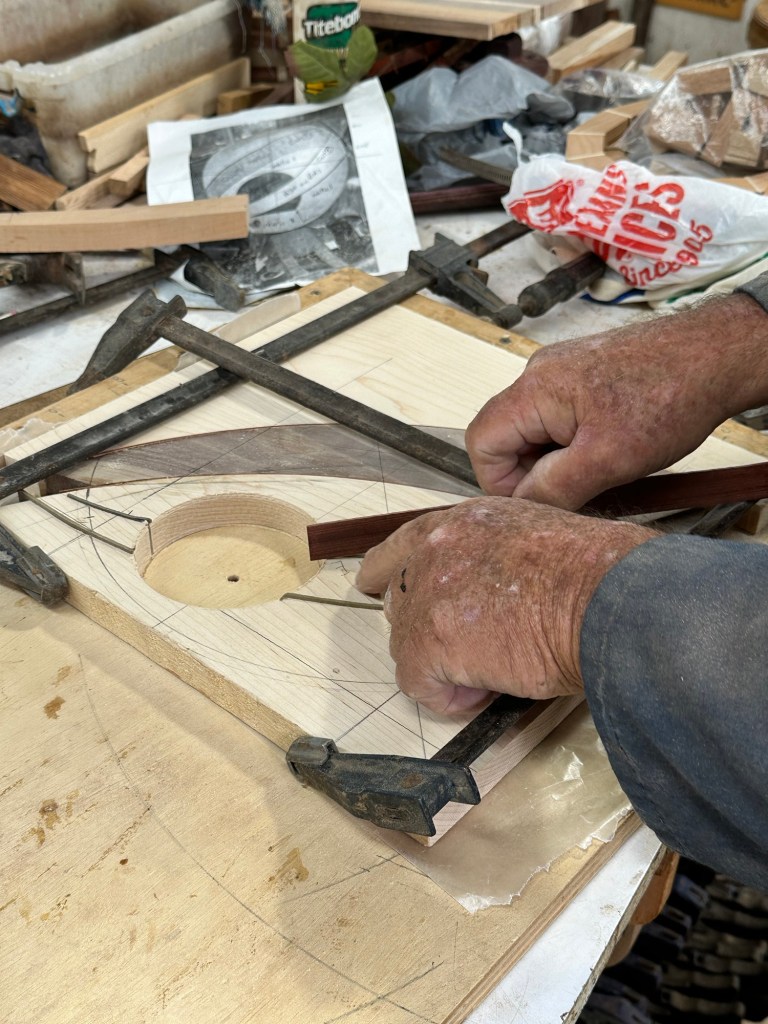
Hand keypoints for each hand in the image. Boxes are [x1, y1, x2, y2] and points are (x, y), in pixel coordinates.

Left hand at [356, 497, 655, 714]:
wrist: (608, 599)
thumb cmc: (596, 575)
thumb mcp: (535, 538)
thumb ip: (493, 556)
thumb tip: (487, 594)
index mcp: (464, 521)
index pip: (403, 543)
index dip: (386, 568)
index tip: (372, 583)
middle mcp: (434, 547)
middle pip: (399, 597)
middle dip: (423, 628)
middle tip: (464, 652)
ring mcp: (426, 592)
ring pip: (408, 645)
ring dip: (446, 665)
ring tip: (496, 670)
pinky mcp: (427, 640)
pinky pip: (419, 684)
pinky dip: (451, 698)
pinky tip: (488, 691)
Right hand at [466, 294, 767, 509]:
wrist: (717, 354)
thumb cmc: (671, 395)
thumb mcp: (609, 459)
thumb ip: (554, 487)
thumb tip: (522, 510)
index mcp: (534, 390)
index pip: (482, 444)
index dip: (501, 484)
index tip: (537, 504)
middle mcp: (539, 375)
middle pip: (505, 438)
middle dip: (532, 473)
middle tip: (575, 491)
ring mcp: (560, 373)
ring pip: (534, 431)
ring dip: (556, 460)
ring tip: (601, 469)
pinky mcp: (582, 375)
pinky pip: (558, 419)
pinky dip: (574, 444)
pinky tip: (609, 450)